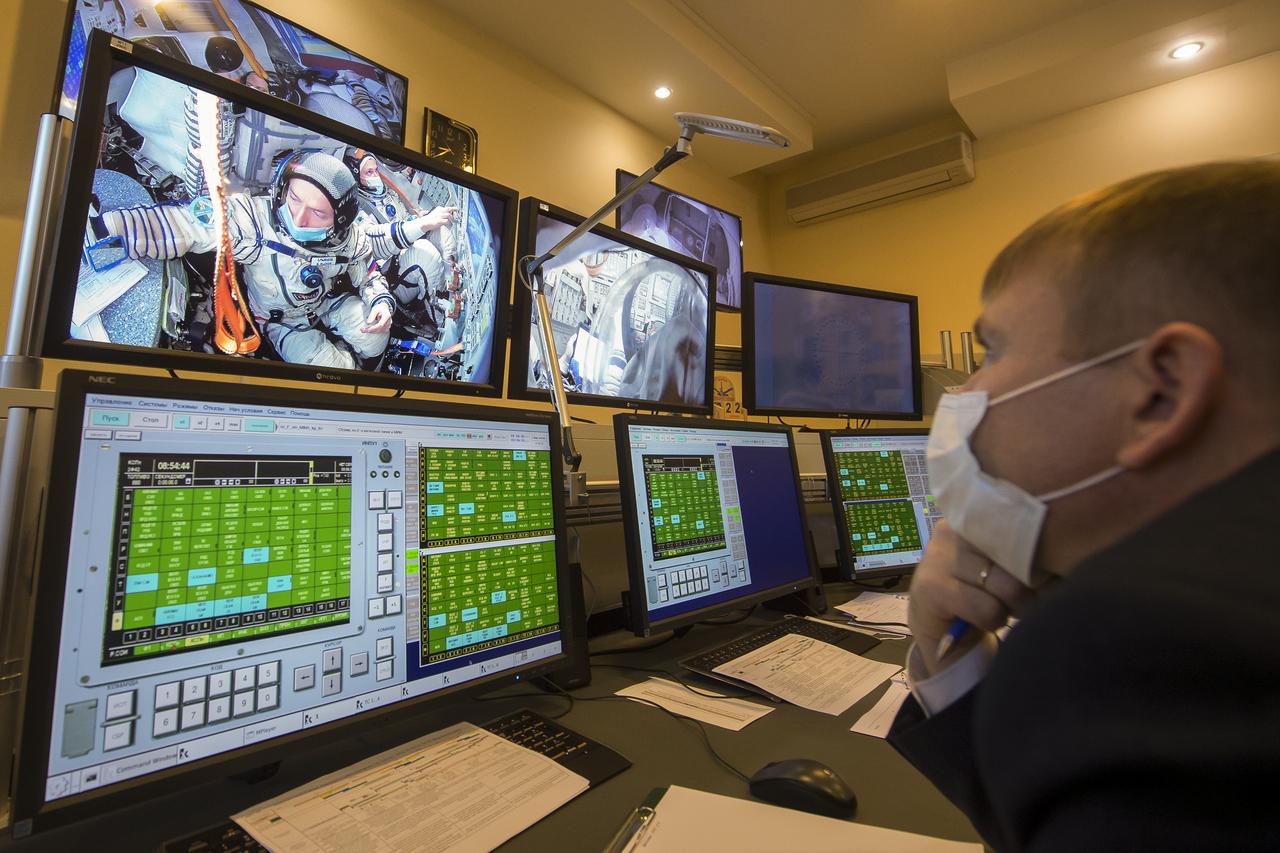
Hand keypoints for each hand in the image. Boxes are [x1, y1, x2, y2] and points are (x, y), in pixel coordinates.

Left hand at [361, 302, 391, 333]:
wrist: (384, 308)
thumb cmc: (380, 308)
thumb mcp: (374, 309)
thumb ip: (372, 316)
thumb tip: (368, 322)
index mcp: (386, 316)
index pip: (380, 324)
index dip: (374, 328)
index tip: (368, 329)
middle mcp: (389, 321)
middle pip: (380, 329)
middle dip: (371, 330)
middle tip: (363, 330)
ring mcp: (388, 325)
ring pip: (380, 331)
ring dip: (373, 331)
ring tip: (365, 330)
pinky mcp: (387, 327)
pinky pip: (381, 331)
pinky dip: (375, 331)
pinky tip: (370, 330)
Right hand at [416, 206, 457, 231]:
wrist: (425, 223)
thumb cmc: (431, 219)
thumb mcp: (436, 213)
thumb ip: (442, 213)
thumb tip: (449, 214)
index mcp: (439, 208)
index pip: (447, 207)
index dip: (453, 208)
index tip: (456, 209)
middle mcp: (440, 211)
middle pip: (449, 209)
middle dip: (454, 211)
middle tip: (457, 214)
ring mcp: (439, 216)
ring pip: (449, 215)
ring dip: (452, 219)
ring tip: (453, 222)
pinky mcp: (439, 221)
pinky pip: (447, 221)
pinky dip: (449, 223)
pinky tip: (450, 224)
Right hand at [907, 520, 1033, 676]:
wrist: (942, 629)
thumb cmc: (987, 592)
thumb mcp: (1012, 566)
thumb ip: (1034, 554)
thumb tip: (1067, 558)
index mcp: (978, 513)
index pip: (1027, 526)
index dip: (1045, 559)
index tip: (1046, 577)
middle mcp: (955, 527)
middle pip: (1022, 557)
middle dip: (1034, 588)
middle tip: (1025, 600)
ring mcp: (939, 554)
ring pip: (1008, 586)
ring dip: (1015, 607)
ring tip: (1004, 608)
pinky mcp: (931, 586)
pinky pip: (987, 608)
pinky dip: (994, 621)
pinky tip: (983, 619)